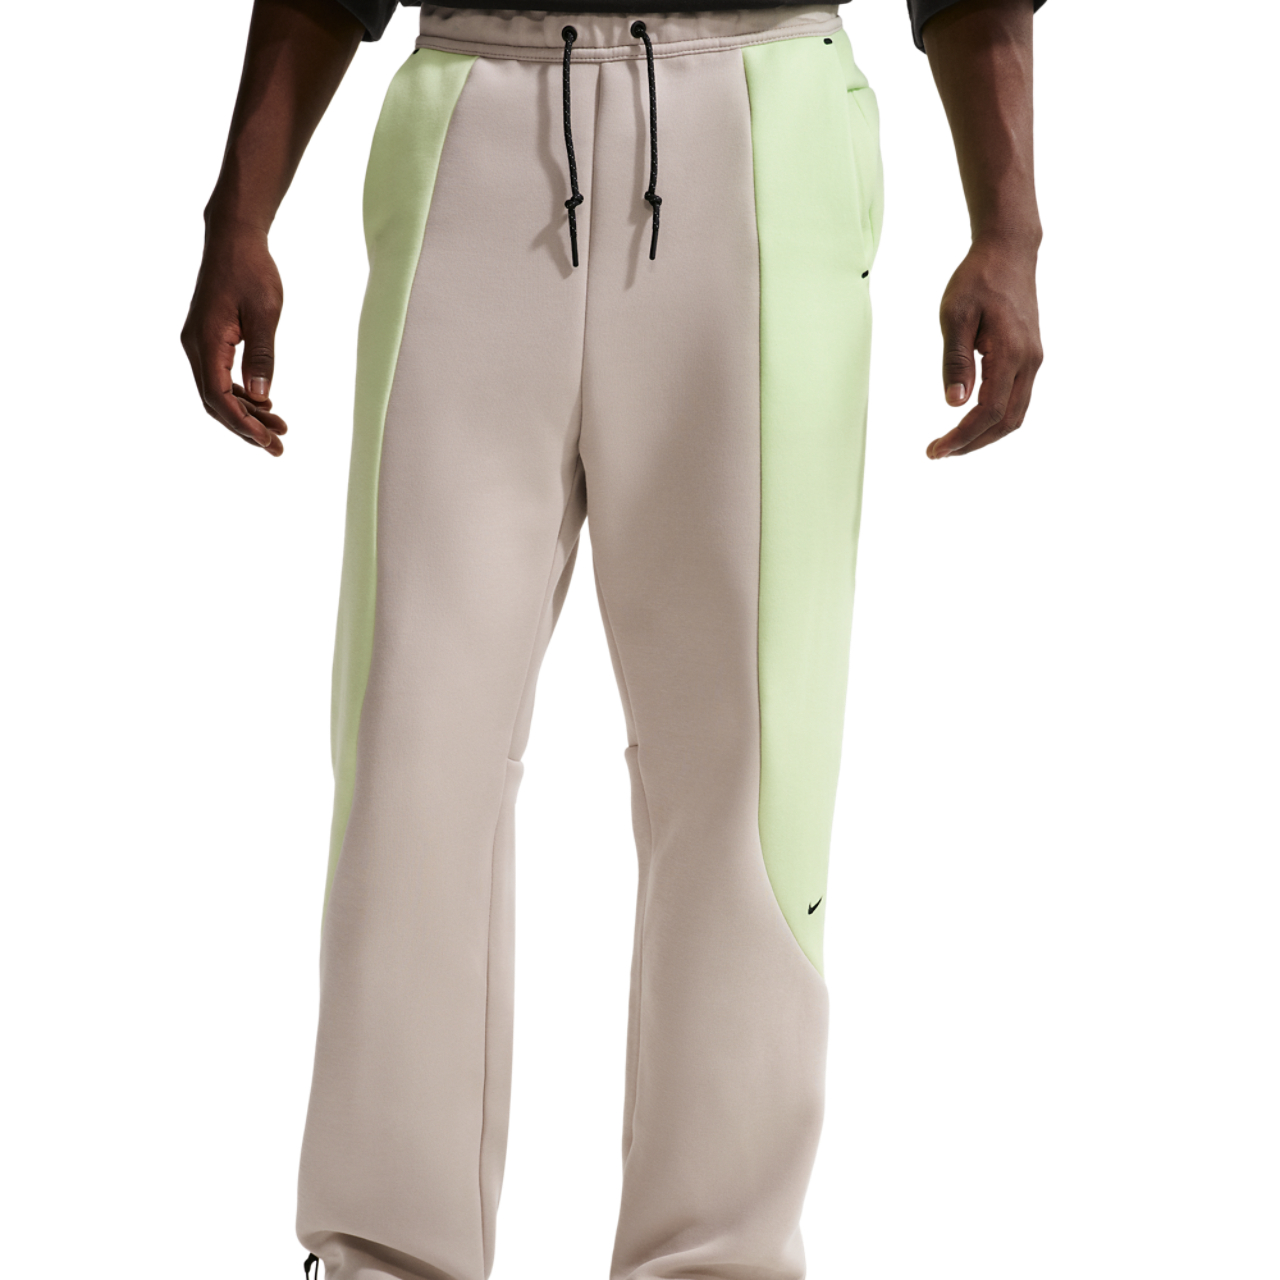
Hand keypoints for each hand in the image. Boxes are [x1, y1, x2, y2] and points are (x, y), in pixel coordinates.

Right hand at [181, 225, 287, 456]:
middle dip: (245, 428)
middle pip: (215, 402)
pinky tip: (265, 404)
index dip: (242, 424)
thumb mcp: (265, 314)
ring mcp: (199, 344)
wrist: (234, 239)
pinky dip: (241, 395)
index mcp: (206, 342)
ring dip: (246, 414)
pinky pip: (220, 377)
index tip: (268, 441)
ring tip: (279, 430)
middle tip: (278, 447)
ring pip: (217, 392)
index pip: (217, 396)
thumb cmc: (251, 271)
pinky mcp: (208, 340)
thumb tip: (260, 395)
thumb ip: (263, 356)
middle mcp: (195, 346)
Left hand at [927, 236, 1042, 458]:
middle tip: (939, 452)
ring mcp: (1032, 360)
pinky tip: (970, 421)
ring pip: (1015, 414)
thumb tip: (953, 403)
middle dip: (972, 443)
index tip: (935, 450)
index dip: (962, 437)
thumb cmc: (978, 279)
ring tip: (952, 443)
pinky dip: (994, 419)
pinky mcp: (1029, 357)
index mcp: (1011, 354)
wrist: (1009, 252)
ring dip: (985, 435)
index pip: (988, 412)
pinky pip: (1016, 400)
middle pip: (1006, 422)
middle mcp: (1029, 362)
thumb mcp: (955, 315)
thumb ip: (955, 361)